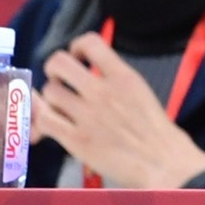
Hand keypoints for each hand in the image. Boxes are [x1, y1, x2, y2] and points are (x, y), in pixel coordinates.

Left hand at [38, 35, 204, 188]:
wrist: (162, 161)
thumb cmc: (156, 130)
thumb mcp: (140, 91)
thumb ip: (115, 80)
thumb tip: (91, 73)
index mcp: (123, 77)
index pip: (91, 43)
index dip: (76, 46)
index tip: (77, 56)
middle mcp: (103, 92)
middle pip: (59, 63)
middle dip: (53, 69)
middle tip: (58, 80)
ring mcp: (88, 116)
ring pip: (49, 92)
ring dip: (49, 99)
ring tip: (58, 107)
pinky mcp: (77, 140)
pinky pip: (45, 121)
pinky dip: (42, 122)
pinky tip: (49, 127)